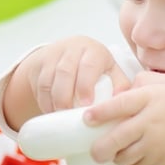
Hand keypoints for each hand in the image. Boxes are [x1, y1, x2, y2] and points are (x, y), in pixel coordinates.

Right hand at [3, 37, 130, 130]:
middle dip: (66, 95)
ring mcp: (53, 55)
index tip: (86, 104)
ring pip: (49, 78)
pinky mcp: (39, 63)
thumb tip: (126, 104)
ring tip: (59, 116)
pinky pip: (38, 84)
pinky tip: (50, 111)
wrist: (65, 52)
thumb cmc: (94, 67)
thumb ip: (120, 84)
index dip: (86, 85)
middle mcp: (72, 49)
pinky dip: (44, 100)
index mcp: (93, 51)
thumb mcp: (110, 70)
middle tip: (69, 113)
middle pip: (65, 71)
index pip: (88, 65)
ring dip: (53, 100)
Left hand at [83, 70, 164, 164]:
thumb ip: (143, 80)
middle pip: (118, 138)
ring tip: (114, 151)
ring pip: (124, 156)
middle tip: (94, 151)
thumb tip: (118, 88)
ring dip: (115, 156)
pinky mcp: (159, 161)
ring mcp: (156, 144)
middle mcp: (152, 122)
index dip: (101, 112)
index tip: (86, 118)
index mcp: (152, 99)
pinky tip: (134, 156)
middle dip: (100, 148)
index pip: (121, 104)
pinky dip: (131, 164)